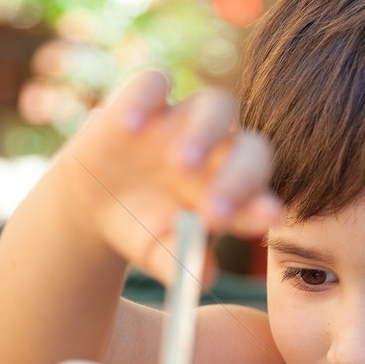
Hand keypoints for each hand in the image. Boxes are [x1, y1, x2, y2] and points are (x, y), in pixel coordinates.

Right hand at [58, 70, 281, 282]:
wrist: (97, 199)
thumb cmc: (143, 227)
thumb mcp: (157, 251)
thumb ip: (180, 264)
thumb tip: (201, 279)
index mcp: (235, 190)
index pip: (261, 192)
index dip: (263, 204)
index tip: (267, 218)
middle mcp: (220, 150)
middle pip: (250, 148)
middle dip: (238, 177)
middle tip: (216, 210)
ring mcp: (185, 119)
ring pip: (215, 106)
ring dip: (204, 134)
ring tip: (180, 164)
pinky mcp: (145, 98)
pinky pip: (152, 84)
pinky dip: (143, 99)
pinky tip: (130, 127)